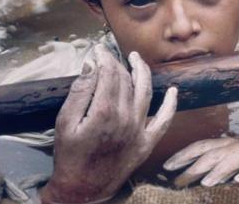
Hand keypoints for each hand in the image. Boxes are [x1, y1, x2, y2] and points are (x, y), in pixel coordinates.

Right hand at [40, 44, 177, 203]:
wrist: (82, 190)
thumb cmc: (70, 156)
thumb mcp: (65, 122)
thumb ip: (80, 91)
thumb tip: (92, 65)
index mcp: (104, 112)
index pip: (109, 73)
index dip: (104, 57)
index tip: (97, 50)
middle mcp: (126, 118)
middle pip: (125, 80)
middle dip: (117, 63)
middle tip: (109, 55)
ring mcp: (139, 130)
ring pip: (145, 92)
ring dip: (142, 72)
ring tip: (136, 59)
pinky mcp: (147, 143)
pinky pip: (164, 120)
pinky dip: (171, 105)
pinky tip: (174, 91)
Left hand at [163, 137, 238, 186]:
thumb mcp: (228, 159)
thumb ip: (211, 166)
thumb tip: (186, 177)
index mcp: (224, 144)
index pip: (199, 146)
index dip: (183, 155)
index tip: (166, 166)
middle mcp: (236, 145)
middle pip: (212, 155)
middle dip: (194, 167)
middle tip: (179, 182)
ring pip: (234, 159)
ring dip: (219, 170)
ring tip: (207, 182)